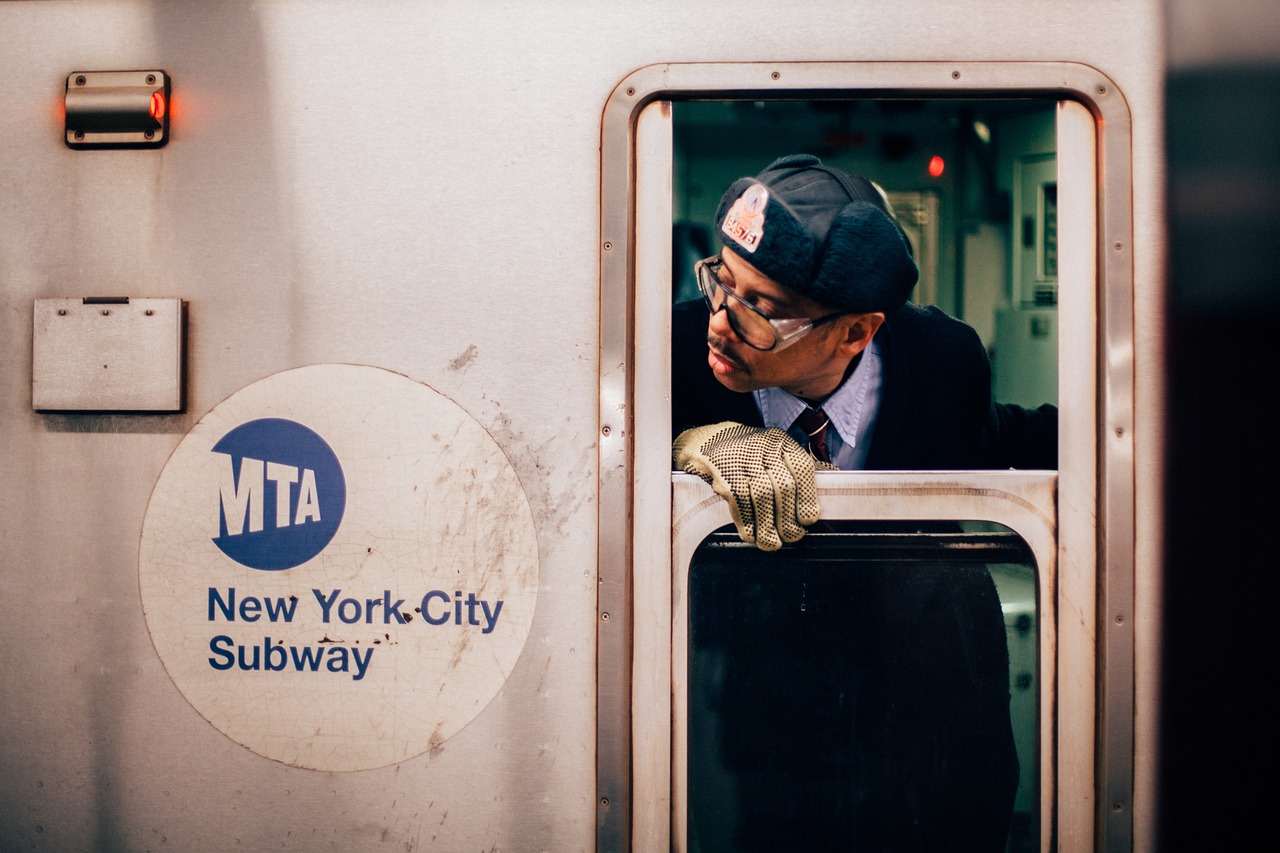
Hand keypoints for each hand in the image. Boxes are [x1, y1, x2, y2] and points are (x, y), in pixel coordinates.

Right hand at [673, 421, 831, 550]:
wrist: (709, 440)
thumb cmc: (750, 452)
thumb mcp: (776, 451)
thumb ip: (799, 468)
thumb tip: (830, 482)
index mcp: (781, 442)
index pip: (802, 467)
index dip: (807, 496)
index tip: (809, 520)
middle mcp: (763, 447)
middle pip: (782, 486)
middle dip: (788, 517)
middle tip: (792, 537)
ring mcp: (742, 460)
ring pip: (761, 497)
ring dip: (767, 525)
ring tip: (772, 543)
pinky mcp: (723, 473)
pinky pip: (739, 502)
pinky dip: (747, 522)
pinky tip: (752, 536)